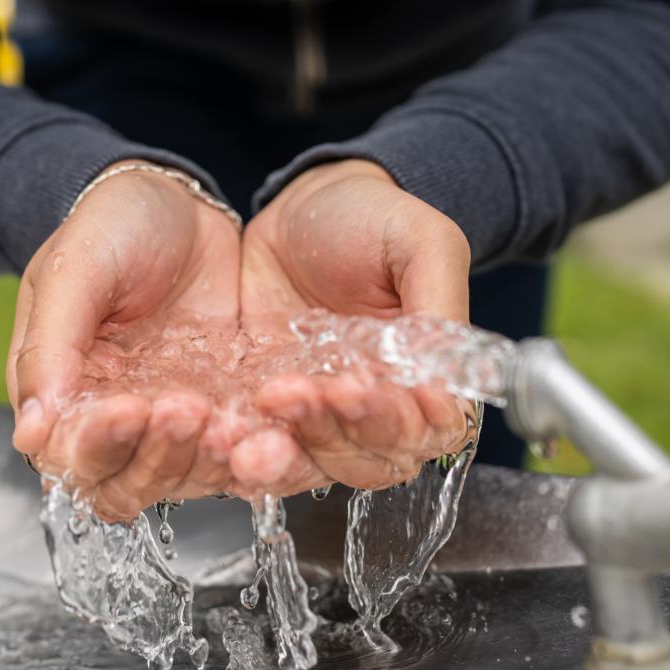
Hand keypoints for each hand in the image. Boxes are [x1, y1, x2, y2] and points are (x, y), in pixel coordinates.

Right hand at [8, 163, 241, 519]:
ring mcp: (173, 417)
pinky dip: (251, 447)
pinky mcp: (224, 406)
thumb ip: (49, 346)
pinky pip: (238, 447)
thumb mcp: (74, 268)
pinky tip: (266, 426)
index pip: (72, 454)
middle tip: (187, 408)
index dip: (99, 446)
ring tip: (229, 422)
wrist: (178, 198)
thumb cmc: (110, 226)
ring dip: (206, 459)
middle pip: (129, 482)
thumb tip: (31, 433)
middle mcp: (115, 419)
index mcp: (62, 393)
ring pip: (185, 476)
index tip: (127, 409)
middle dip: (159, 456)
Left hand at [235, 159, 472, 494]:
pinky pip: (258, 446)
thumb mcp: (421, 242)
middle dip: (335, 433)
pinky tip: (223, 435)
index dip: (397, 421)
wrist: (303, 205)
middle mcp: (375, 410)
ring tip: (258, 421)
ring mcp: (318, 416)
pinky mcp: (264, 410)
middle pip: (368, 459)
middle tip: (301, 392)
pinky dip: (242, 449)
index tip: (362, 389)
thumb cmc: (373, 220)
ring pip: (313, 465)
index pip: (426, 430)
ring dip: (286, 454)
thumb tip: (446, 386)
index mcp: (425, 380)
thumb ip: (440, 307)